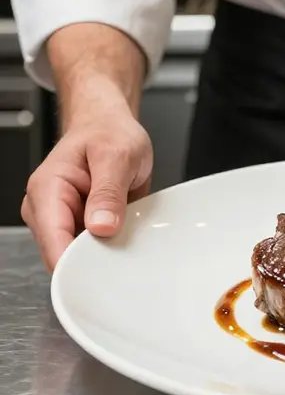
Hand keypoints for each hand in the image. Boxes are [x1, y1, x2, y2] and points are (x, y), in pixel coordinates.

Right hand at [22, 107, 152, 271]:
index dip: (77, 261)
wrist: (109, 126)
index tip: (104, 268)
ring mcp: (62, 220)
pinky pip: (94, 248)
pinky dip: (111, 245)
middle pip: (65, 255)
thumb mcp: (117, 155)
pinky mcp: (78, 226)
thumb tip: (102, 227)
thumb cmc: (109, 133)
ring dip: (106, 251)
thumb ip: (109, 192)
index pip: (54, 240)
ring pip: (80, 257)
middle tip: (126, 244)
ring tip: (127, 226)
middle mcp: (48, 209)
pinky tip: (125, 230)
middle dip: (95, 258)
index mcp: (47, 190)